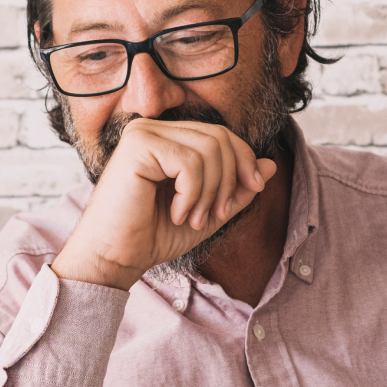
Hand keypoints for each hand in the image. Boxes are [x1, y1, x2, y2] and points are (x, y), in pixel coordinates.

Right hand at [52, 118, 276, 289]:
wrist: (115, 258)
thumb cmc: (154, 236)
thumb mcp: (209, 211)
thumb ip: (237, 188)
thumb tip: (270, 165)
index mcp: (168, 138)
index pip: (222, 134)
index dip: (245, 161)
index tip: (251, 191)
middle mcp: (154, 128)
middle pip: (220, 138)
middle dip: (229, 180)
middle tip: (215, 214)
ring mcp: (143, 133)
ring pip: (209, 149)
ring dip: (210, 192)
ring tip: (192, 218)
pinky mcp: (137, 146)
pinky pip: (189, 162)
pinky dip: (192, 194)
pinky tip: (176, 213)